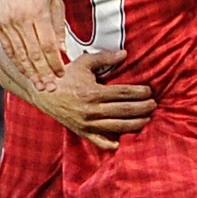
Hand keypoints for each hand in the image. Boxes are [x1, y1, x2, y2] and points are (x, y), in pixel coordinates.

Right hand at [0, 0, 67, 87]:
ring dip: (29, 72)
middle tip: (50, 88)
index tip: (61, 74)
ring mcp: (6, 23)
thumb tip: (62, 51)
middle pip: (33, 54)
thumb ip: (59, 27)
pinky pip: (7, 49)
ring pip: (19, 55)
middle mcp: (20, 19)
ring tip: (38, 85)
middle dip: (42, 74)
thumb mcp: (55, 1)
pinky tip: (24, 71)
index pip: (47, 45)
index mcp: (37, 12)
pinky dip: (16, 62)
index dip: (55, 63)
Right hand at [30, 51, 154, 151]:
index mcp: (93, 92)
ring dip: (135, 124)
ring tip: (146, 119)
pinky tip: (122, 141)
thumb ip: (105, 58)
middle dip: (142, 108)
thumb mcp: (84, 63)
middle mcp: (91, 110)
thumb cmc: (65, 76)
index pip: (123, 93)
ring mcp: (87, 123)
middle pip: (124, 111)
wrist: (42, 92)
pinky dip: (111, 144)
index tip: (149, 91)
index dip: (139, 93)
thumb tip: (125, 54)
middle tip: (153, 105)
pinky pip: (99, 142)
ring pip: (117, 127)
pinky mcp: (82, 132)